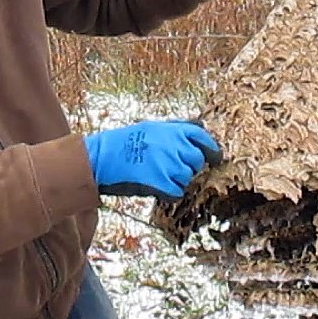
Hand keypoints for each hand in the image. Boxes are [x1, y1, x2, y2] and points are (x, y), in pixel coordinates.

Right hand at [84, 120, 222, 200]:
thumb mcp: (151, 127)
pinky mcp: (161, 183)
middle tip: (172, 167)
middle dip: (189, 165)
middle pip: (197, 160)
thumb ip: (175, 128)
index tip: (216, 157)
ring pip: (187, 177)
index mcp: (171, 129)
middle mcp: (173, 145)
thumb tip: (201, 125)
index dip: (211, 148)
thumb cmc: (123, 142)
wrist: (101, 157)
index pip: (201, 136)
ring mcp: (168, 164)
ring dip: (177, 179)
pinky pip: (177, 192)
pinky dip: (169, 193)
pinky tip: (157, 187)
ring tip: (157, 174)